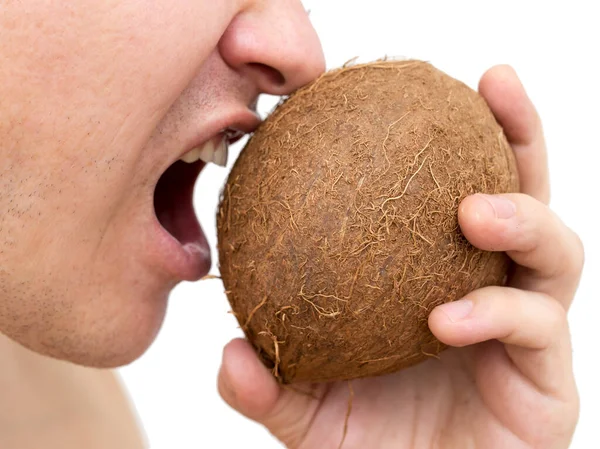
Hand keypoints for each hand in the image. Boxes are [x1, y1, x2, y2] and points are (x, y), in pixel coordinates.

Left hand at [217, 66, 582, 448]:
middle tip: (496, 85)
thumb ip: (270, 383)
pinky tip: (449, 317)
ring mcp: (529, 334)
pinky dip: (497, 311)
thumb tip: (229, 353)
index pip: (456, 192)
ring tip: (476, 211)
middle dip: (519, 136)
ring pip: (555, 253)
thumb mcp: (308, 408)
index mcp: (442, 279)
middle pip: (523, 195)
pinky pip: (537, 326)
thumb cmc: (371, 448)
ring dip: (522, 218)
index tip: (421, 92)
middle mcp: (492, 292)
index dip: (448, 141)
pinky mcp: (551, 382)